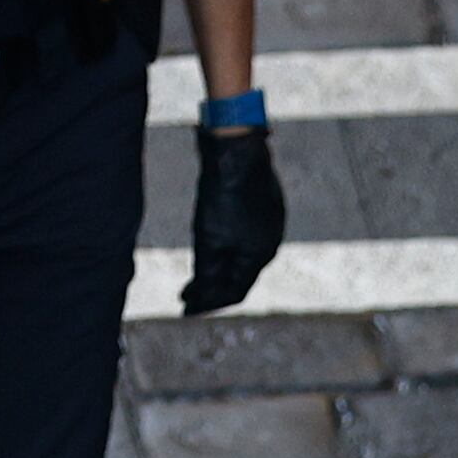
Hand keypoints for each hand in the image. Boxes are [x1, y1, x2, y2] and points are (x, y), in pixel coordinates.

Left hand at [182, 122, 285, 314]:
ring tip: (197, 268)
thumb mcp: (208, 239)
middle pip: (239, 275)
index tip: (186, 308)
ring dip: (220, 265)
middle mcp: (270, 243)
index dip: (208, 304)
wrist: (238, 148)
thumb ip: (206, 273)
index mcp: (259, 256)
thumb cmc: (223, 194)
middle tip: (186, 292)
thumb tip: (200, 300)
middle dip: (212, 285)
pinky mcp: (266, 205)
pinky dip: (228, 243)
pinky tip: (214, 237)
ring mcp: (271, 223)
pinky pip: (246, 233)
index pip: (234, 292)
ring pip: (243, 254)